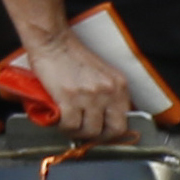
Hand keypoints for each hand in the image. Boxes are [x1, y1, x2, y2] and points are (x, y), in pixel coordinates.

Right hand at [25, 27, 133, 141]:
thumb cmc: (73, 57)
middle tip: (87, 134)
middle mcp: (109, 92)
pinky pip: (70, 126)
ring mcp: (90, 96)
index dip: (113, 131)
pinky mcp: (69, 98)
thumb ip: (108, 93)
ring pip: (90, 131)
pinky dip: (64, 128)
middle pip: (113, 130)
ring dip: (78, 133)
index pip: (126, 120)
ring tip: (70, 126)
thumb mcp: (102, 74)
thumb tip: (106, 118)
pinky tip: (60, 122)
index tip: (102, 134)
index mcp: (120, 86)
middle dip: (99, 137)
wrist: (53, 41)